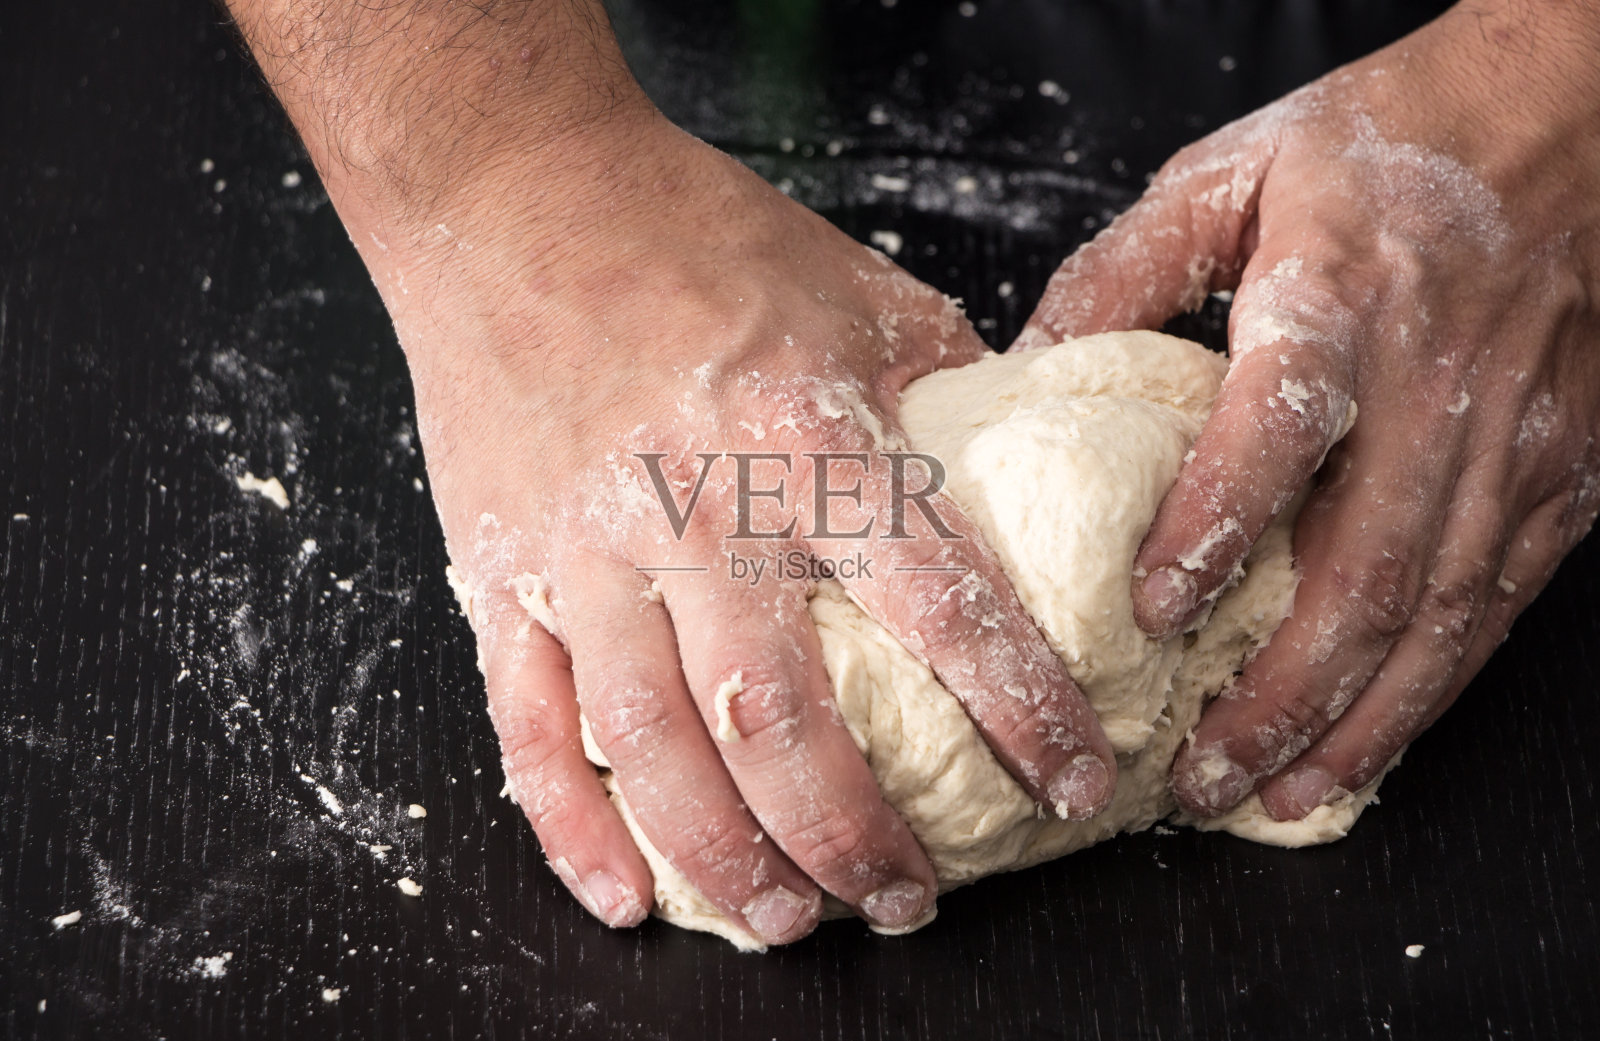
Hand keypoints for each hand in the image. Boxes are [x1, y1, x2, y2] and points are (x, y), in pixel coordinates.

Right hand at [405, 113, 1118, 941]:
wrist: (516, 196)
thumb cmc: (697, 238)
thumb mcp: (860, 292)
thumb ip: (947, 394)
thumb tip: (1026, 474)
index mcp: (809, 438)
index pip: (944, 604)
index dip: (1025, 709)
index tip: (1078, 780)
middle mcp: (700, 512)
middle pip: (783, 721)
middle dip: (856, 837)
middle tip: (908, 902)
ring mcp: (589, 550)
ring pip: (657, 747)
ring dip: (729, 858)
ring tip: (791, 925)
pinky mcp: (503, 571)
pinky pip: (529, 722)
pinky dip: (574, 824)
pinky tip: (626, 894)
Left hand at [1017, 1, 1599, 820]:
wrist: (1568, 120)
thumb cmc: (1385, 145)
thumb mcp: (1233, 172)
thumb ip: (1123, 270)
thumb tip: (1021, 367)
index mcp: (1343, 294)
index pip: (1280, 427)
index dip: (1218, 526)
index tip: (1153, 614)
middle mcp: (1437, 381)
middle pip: (1364, 566)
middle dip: (1279, 693)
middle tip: (1195, 774)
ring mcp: (1511, 441)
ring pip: (1435, 617)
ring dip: (1350, 725)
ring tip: (1269, 797)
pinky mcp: (1560, 478)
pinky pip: (1493, 611)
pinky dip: (1428, 698)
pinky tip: (1363, 751)